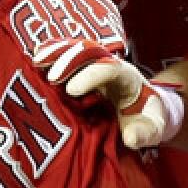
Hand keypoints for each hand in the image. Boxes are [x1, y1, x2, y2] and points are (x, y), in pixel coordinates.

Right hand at [32, 38, 180, 148]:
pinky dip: (50, 57)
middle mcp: (110, 65)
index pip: (110, 68)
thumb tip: (130, 138)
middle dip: (70, 60)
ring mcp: (95, 66)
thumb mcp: (155, 130)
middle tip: (51, 77)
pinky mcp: (82, 71)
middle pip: (90, 52)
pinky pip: (65, 58)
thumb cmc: (149, 119)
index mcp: (128, 77)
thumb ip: (145, 133)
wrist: (147, 112)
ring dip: (56, 53)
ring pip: (75, 50)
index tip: (73, 89)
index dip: (92, 75)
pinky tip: (32, 61)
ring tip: (35, 61)